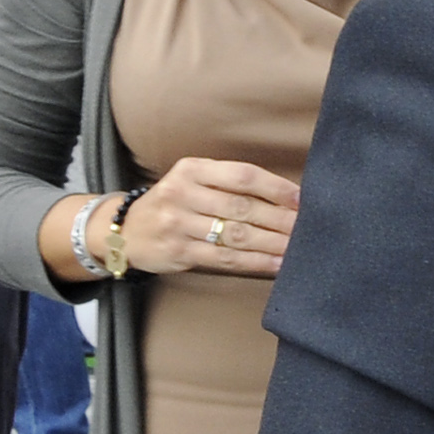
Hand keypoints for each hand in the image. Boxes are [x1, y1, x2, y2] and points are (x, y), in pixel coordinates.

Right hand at [125, 158, 301, 276]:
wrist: (125, 231)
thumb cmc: (175, 204)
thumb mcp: (194, 182)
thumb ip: (231, 185)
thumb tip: (287, 198)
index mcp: (192, 170)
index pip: (243, 175)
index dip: (276, 187)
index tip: (302, 199)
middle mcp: (182, 193)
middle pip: (243, 207)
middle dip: (281, 219)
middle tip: (308, 227)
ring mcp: (178, 224)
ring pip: (237, 234)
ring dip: (273, 243)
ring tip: (298, 247)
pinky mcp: (178, 251)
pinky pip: (225, 257)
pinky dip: (255, 262)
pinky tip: (277, 263)